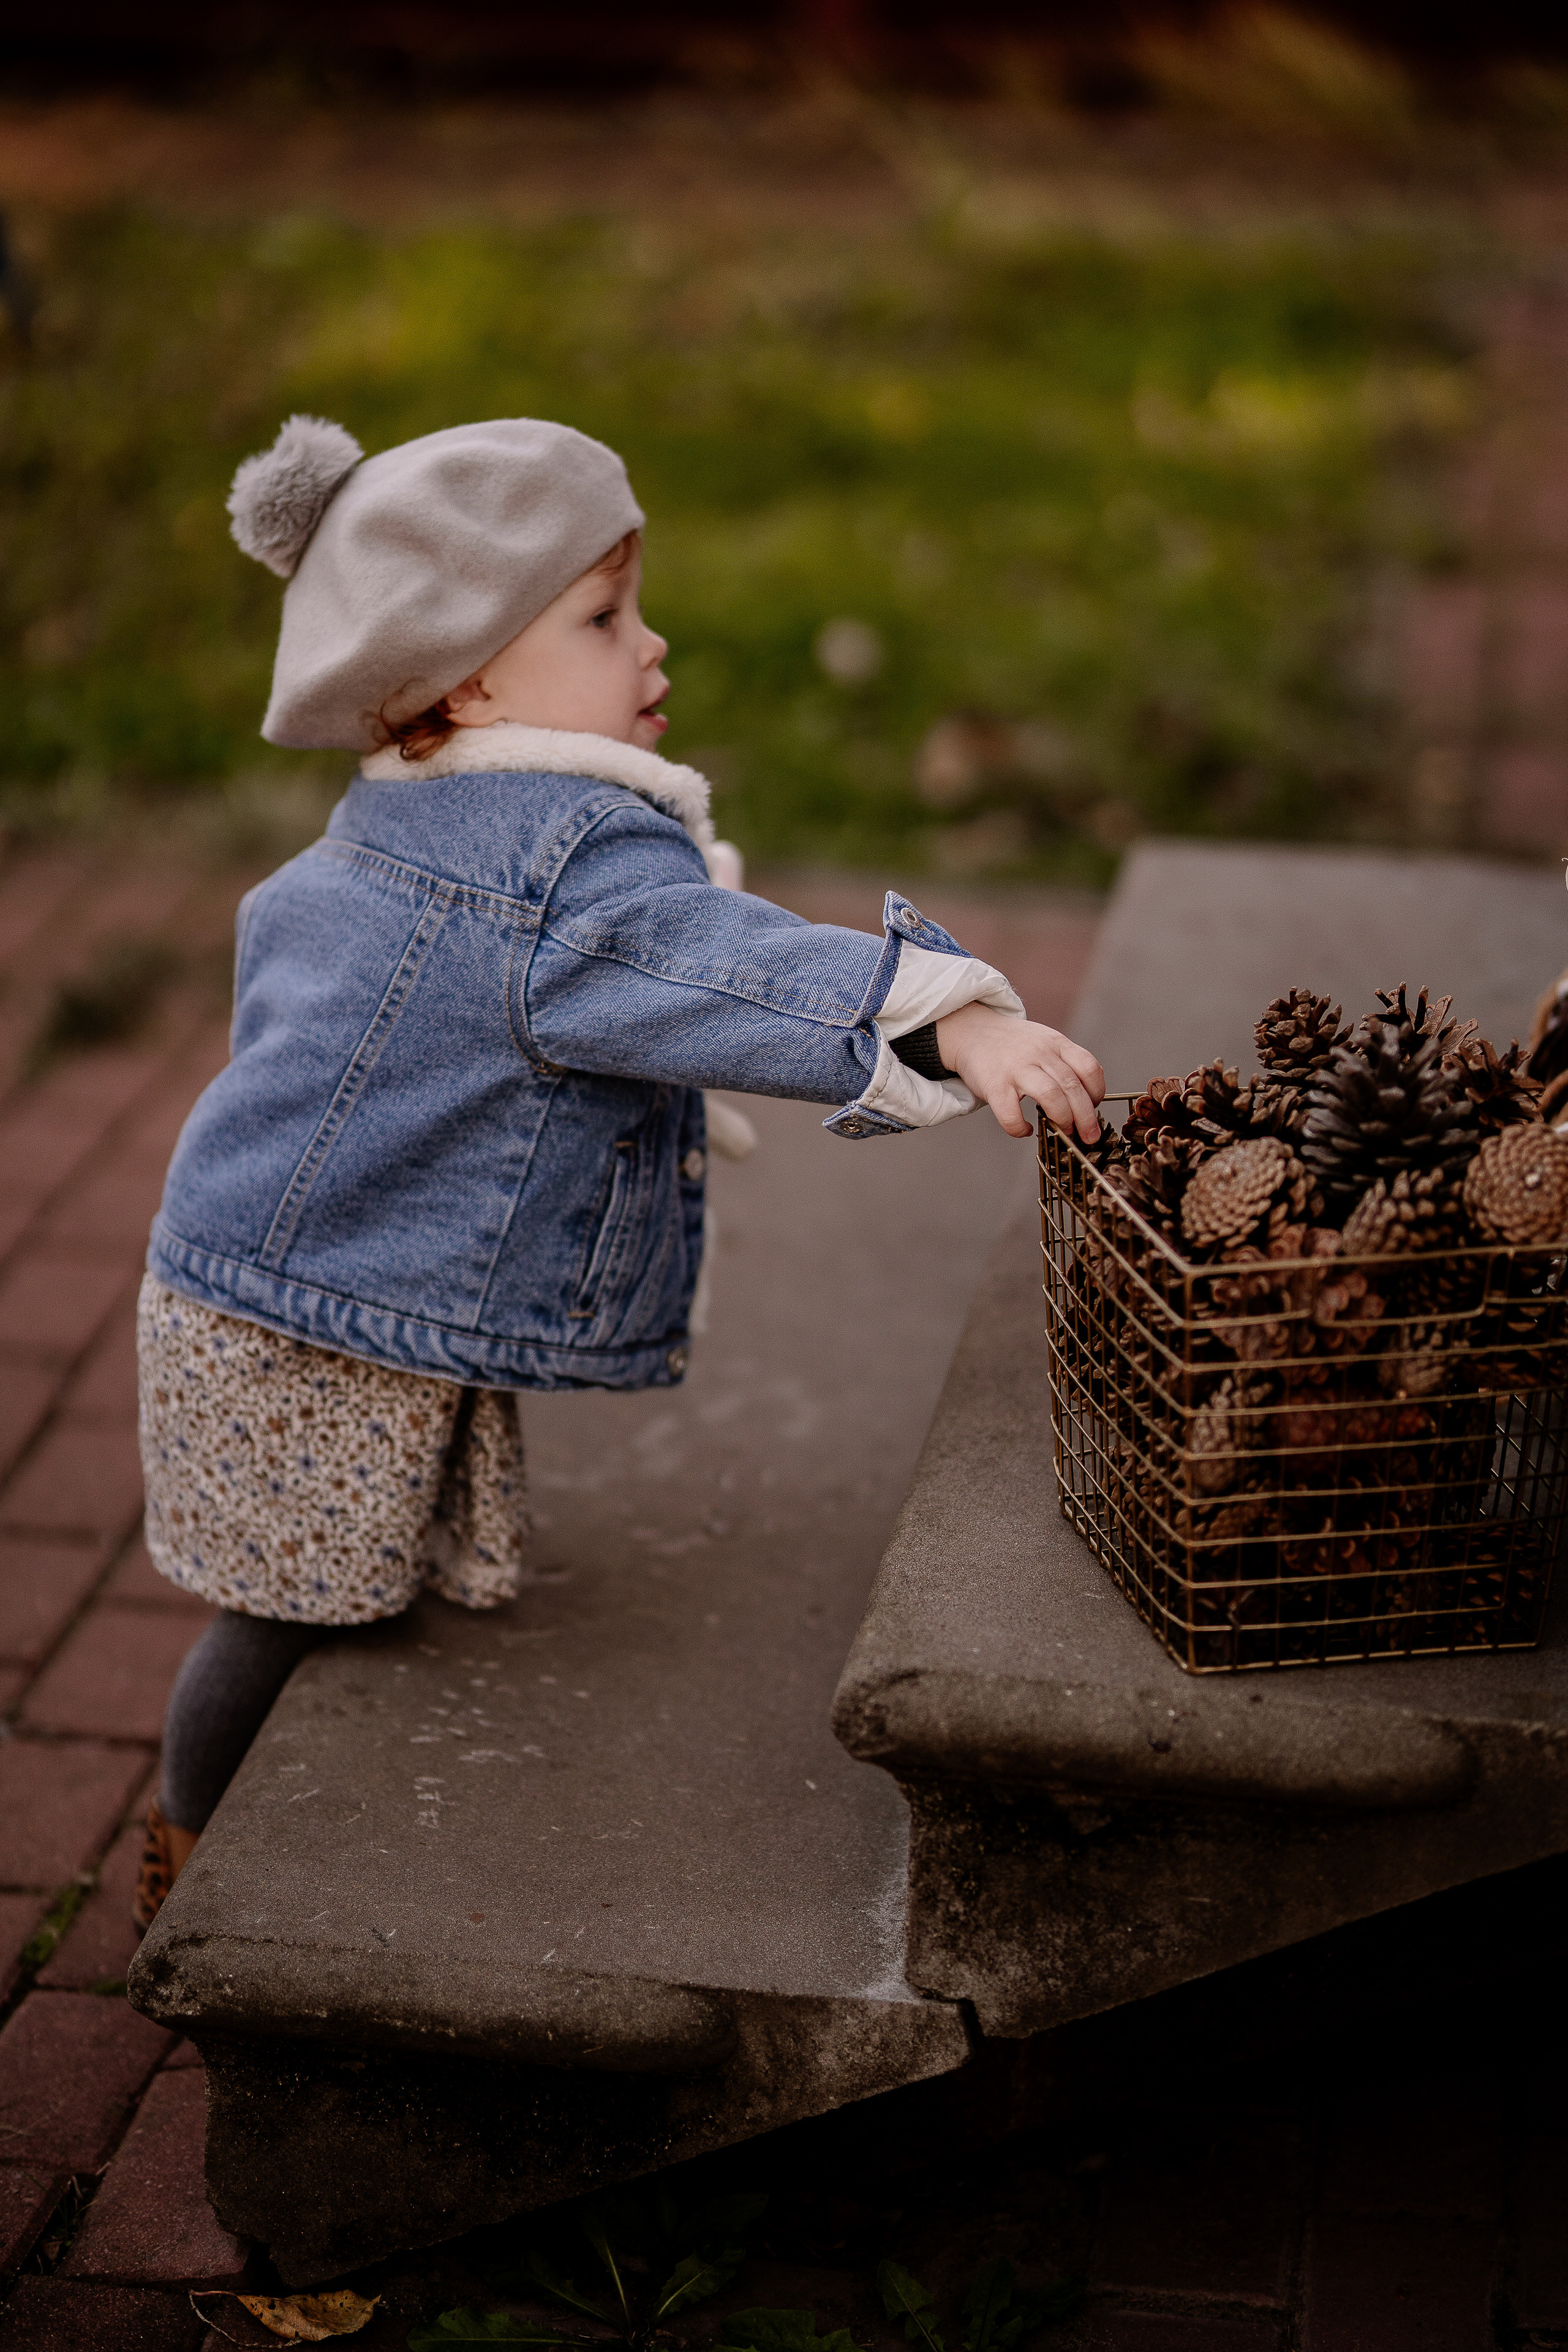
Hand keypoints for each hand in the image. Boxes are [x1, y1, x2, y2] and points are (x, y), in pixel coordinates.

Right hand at [933, 1002, 1104, 1142]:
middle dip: (1086, 1117)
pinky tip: (1026, 1129)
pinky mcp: (994, 1084)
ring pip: (1050, 1096)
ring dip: (1063, 1119)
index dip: (1097, 1092)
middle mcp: (1038, 1053)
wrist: (972, 1031)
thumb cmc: (1013, 1045)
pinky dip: (1021, 1128)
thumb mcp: (1044, 1041)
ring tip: (1063, 1131)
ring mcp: (1016, 1068)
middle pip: (1072, 1086)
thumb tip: (1087, 1100)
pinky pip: (1011, 1114)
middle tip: (1089, 1136)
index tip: (1094, 1107)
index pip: (1088, 1067)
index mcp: (1055, 1043)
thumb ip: (1065, 1062)